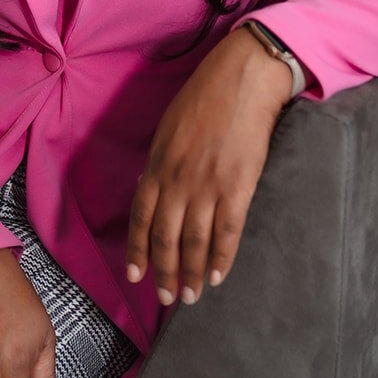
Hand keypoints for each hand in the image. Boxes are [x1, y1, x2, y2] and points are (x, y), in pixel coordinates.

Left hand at [125, 27, 291, 306]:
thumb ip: (159, 163)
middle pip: (165, 237)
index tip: (136, 276)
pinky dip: (222, 259)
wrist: (242, 79)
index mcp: (158, 165)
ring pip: (195, 242)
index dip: (137, 251)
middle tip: (166, 298)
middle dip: (164, 272)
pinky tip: (219, 277)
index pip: (141, 218)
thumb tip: (150, 190)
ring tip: (191, 297)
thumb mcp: (168, 129)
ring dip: (191, 274)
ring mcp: (208, 186)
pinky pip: (227, 232)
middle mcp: (178, 181)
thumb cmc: (204, 98)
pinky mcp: (238, 187)